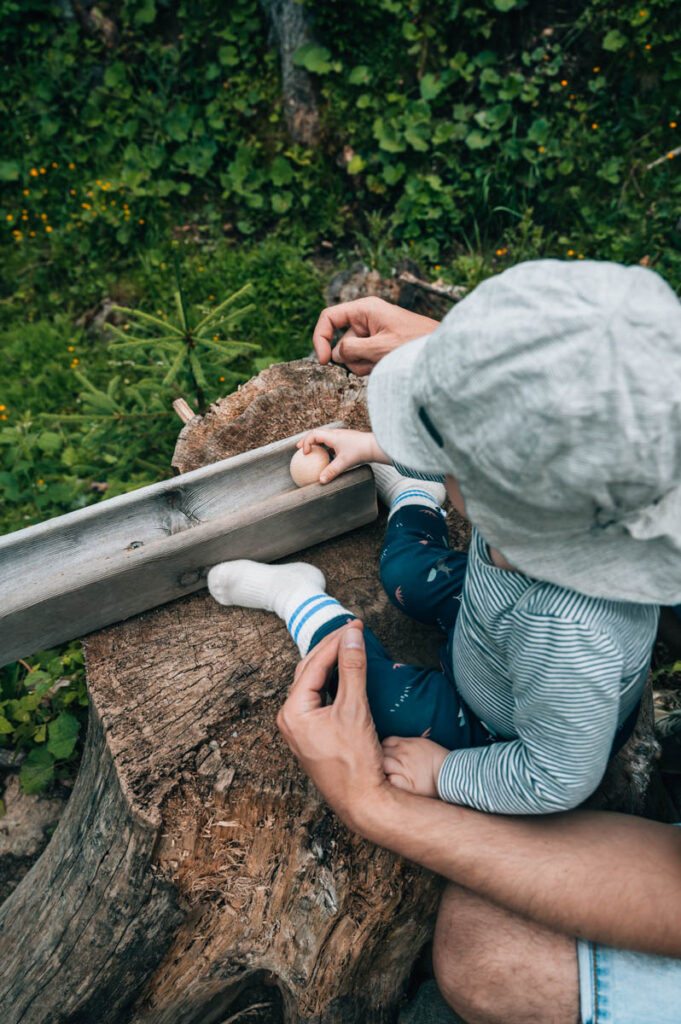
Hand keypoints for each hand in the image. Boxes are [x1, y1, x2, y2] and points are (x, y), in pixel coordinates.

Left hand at [277, 622, 388, 829]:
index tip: (355, 626)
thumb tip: (352, 636)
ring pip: (313, 685)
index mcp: (293, 711)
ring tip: (349, 646)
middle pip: (309, 672)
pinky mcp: (312, 737)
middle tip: (352, 631)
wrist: (362, 801)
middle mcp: (290, 719)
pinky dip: (331, 683)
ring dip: (330, 664)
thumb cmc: (355, 761)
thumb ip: (353, 668)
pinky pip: (318, 700)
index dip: (336, 642)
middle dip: (330, 649)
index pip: (315, 664)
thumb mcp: (355, 708)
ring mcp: (299, 729)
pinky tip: (345, 675)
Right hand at [296, 428, 385, 483]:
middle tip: (300, 449)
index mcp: (332, 436)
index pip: (314, 434)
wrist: (376, 446)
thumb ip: (331, 471)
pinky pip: (332, 442)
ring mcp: (341, 437)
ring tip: (311, 453)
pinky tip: (327, 457)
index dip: (306, 442)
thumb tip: (321, 481)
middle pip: (317, 433)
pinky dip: (325, 448)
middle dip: (307, 440)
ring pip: (324, 437)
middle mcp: (336, 434)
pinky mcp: (346, 441)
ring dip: (316, 443)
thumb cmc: (360, 451)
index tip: (304, 453)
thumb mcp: (344, 463)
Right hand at [312, 297, 438, 375]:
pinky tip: (388, 366)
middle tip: (373, 362)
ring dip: (364, 365)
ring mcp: (373, 334)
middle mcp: (366, 319)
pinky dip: (372, 367)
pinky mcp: (379, 347)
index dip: (320, 338)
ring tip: (385, 363)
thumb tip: (336, 355)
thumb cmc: (416, 344)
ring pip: (352, 355)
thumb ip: (353, 350)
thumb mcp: (380, 348)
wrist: (441, 352)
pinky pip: (364, 360)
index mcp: (365, 309)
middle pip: (341, 342)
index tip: (323, 362)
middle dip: (352, 358)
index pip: (329, 318)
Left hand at [381, 735, 449, 797]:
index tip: (386, 757)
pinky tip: (392, 786)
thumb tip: (394, 746)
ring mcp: (404, 768)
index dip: (384, 750)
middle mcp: (403, 754)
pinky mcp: (407, 784)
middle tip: (383, 769)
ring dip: (382, 772)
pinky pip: (390, 781)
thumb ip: (406, 743)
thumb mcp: (422, 743)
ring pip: (382, 766)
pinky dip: (389, 783)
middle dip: (379, 760)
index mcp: (406, 743)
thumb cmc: (438, 758)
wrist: (451, 772)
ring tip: (384, 778)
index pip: (385, 742)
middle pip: (381, 754)